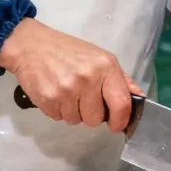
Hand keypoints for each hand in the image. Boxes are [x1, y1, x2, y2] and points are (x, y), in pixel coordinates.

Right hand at [0, 18, 140, 130]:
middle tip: (83, 98)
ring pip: (76, 121)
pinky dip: (58, 110)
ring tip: (67, 92)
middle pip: (96, 119)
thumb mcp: (100, 57)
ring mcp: (67, 90)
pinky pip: (59, 118)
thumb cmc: (68, 51)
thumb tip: (139, 97)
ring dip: (73, 112)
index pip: (121, 103)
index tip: (116, 124)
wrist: (32, 46)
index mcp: (105, 66)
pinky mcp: (48, 100)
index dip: (121, 120)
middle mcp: (88, 79)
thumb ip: (121, 79)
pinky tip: (55, 93)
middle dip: (91, 114)